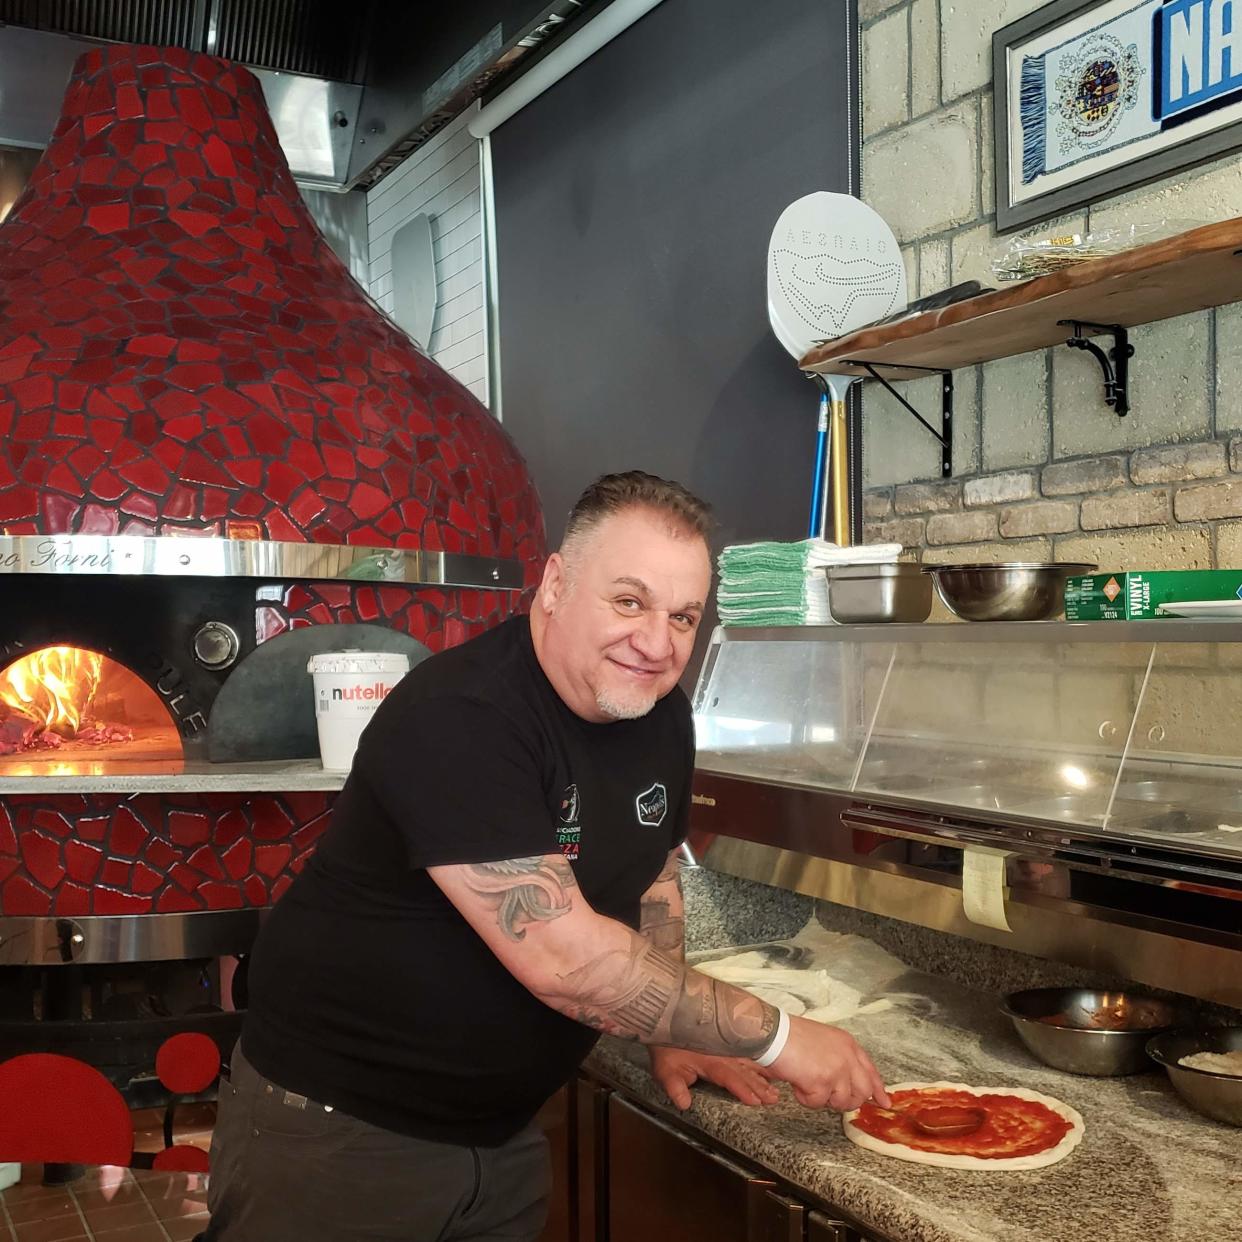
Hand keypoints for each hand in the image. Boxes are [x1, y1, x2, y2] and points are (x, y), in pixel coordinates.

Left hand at [648, 1045, 781, 1110]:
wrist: (669, 1019)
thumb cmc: (668, 1047)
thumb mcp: (665, 1068)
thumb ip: (675, 1086)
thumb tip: (684, 1104)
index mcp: (710, 1061)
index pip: (729, 1077)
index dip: (742, 1089)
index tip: (755, 1100)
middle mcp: (723, 1056)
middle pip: (744, 1073)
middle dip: (760, 1087)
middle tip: (774, 1099)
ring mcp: (728, 1050)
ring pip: (749, 1066)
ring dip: (762, 1079)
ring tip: (775, 1091)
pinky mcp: (729, 1047)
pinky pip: (748, 1057)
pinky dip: (760, 1066)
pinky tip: (770, 1074)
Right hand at [767, 1017, 889, 1112]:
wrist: (774, 1034)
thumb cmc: (790, 1036)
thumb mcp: (824, 1041)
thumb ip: (839, 1058)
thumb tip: (847, 1081)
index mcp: (848, 1044)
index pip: (870, 1070)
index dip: (878, 1088)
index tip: (884, 1101)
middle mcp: (847, 1057)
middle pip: (862, 1092)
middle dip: (847, 1100)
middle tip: (829, 1096)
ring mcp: (837, 1070)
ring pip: (842, 1102)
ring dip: (823, 1098)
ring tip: (807, 1082)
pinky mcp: (823, 1082)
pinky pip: (818, 1103)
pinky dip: (805, 1098)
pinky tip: (797, 1083)